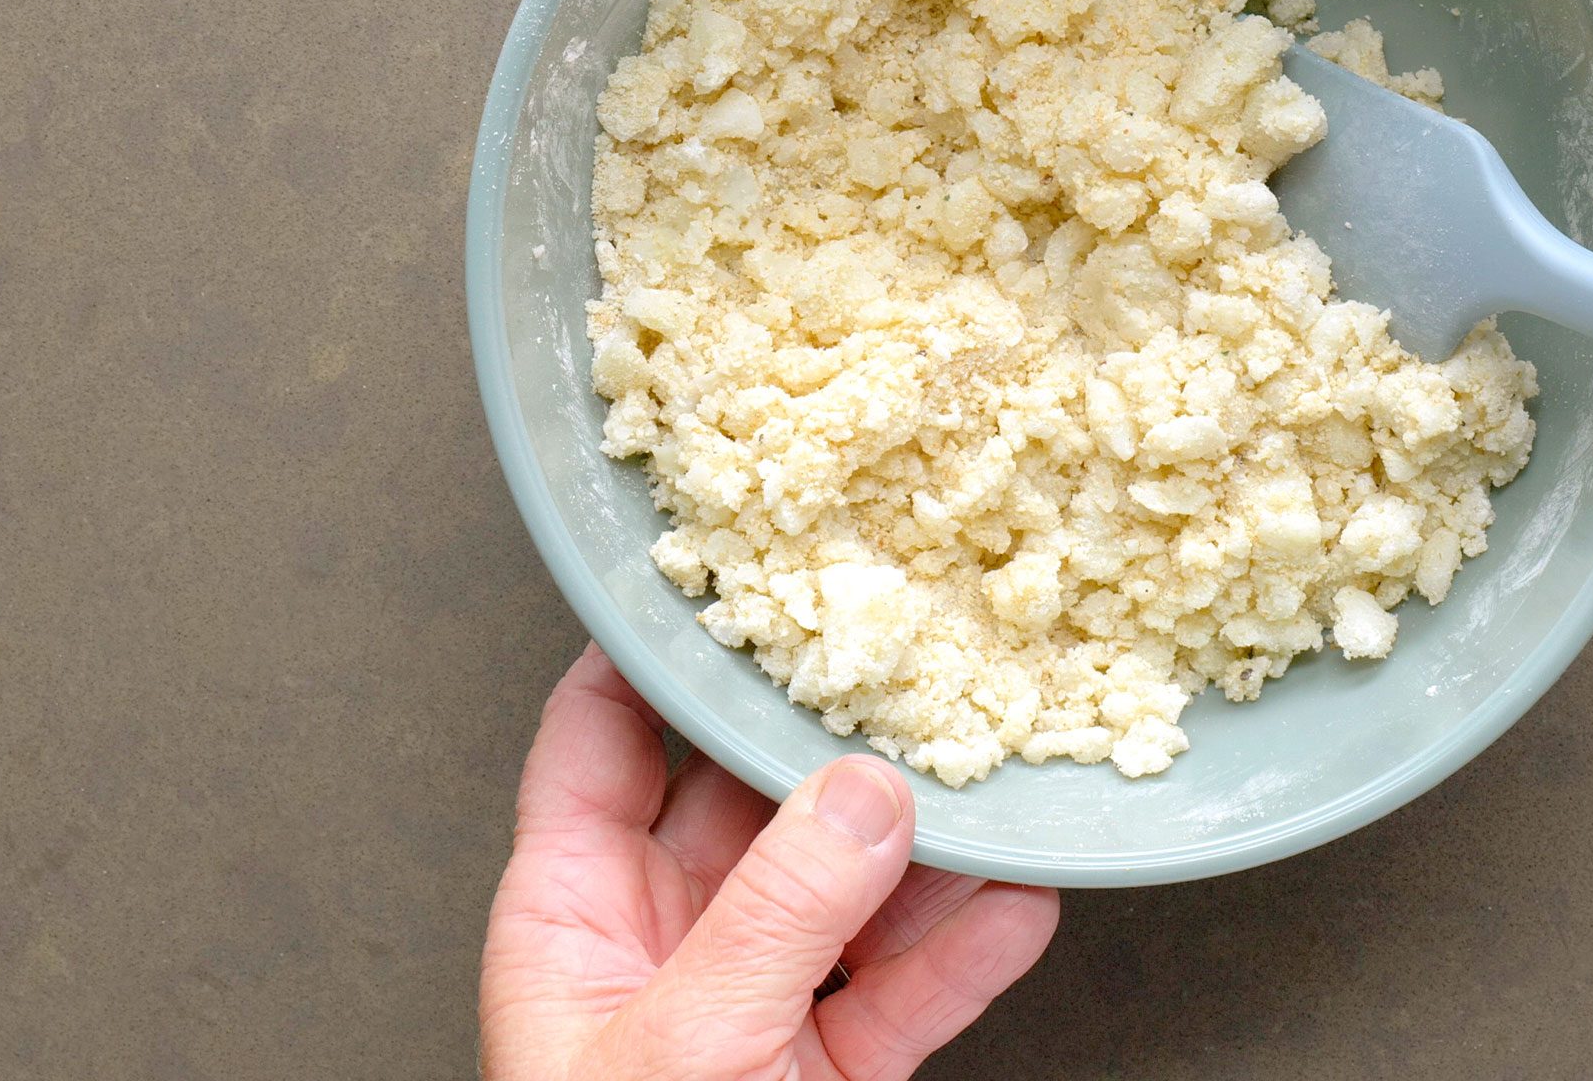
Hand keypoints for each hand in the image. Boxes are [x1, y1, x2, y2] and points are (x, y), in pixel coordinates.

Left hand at [480, 645, 1060, 1079]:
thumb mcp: (681, 1054)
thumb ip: (774, 919)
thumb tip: (862, 795)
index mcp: (570, 914)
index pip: (601, 737)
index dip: (659, 646)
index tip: (736, 562)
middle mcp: (662, 937)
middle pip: (749, 793)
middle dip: (830, 729)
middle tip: (906, 645)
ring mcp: (752, 1001)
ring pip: (849, 881)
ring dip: (927, 837)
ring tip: (993, 763)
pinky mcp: (828, 1067)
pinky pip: (907, 984)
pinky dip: (969, 944)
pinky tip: (1022, 893)